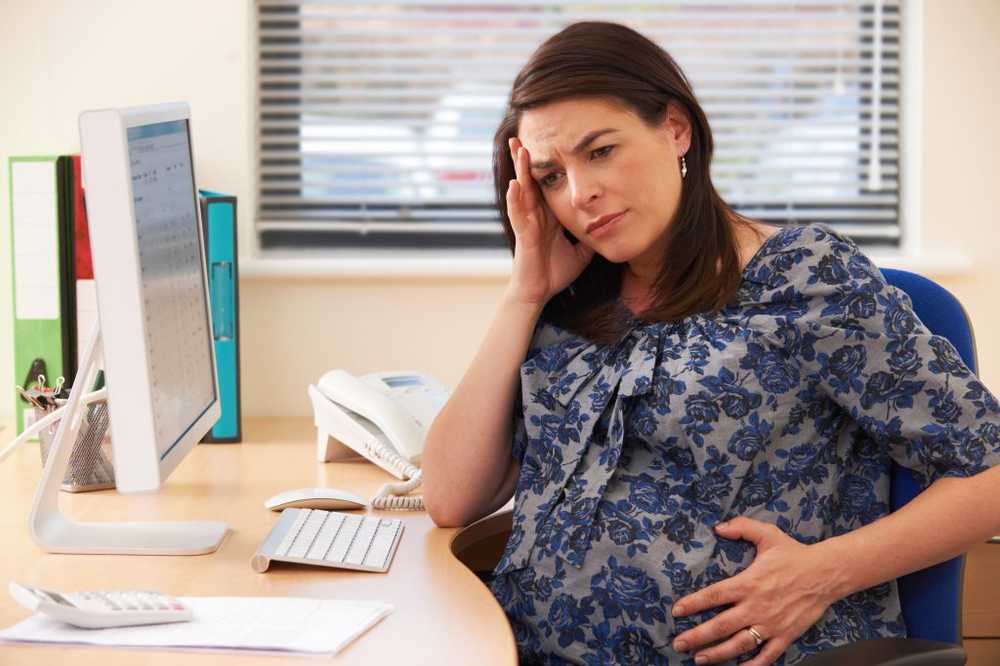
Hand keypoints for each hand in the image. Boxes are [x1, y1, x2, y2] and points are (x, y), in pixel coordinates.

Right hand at [505, 137, 593, 305]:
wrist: (539, 293)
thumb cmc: (555, 272)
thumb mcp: (582, 251)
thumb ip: (591, 236)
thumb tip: (609, 227)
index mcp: (547, 216)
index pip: (544, 184)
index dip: (543, 164)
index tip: (545, 143)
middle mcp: (535, 215)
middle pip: (529, 180)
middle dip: (525, 158)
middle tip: (520, 134)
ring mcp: (527, 224)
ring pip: (522, 191)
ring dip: (520, 170)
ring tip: (519, 149)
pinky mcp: (523, 236)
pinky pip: (518, 215)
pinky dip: (516, 200)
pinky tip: (514, 184)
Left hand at [670, 517, 845, 664]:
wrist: (827, 573)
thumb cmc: (794, 554)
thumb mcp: (767, 534)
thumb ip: (742, 527)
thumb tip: (718, 527)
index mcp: (748, 583)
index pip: (713, 595)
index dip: (693, 604)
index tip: (676, 611)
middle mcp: (756, 606)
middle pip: (720, 626)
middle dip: (697, 636)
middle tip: (678, 644)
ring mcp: (771, 624)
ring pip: (739, 644)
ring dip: (718, 654)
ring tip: (699, 659)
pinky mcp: (786, 635)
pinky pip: (768, 655)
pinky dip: (753, 665)